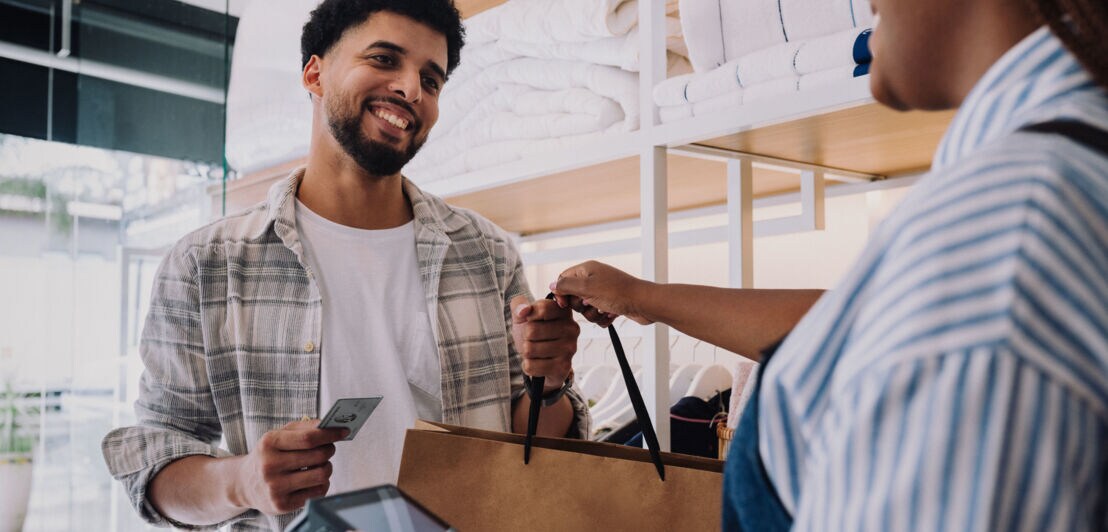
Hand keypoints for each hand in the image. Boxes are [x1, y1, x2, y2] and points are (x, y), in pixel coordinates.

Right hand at [232, 419, 346, 514]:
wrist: (245, 483)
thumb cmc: (269, 454)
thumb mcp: (278, 435)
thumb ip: (304, 427)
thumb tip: (329, 425)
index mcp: (269, 443)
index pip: (309, 438)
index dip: (330, 434)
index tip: (344, 431)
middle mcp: (269, 466)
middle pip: (318, 456)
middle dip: (330, 449)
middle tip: (330, 448)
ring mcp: (275, 487)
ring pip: (321, 475)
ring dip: (327, 467)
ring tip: (321, 464)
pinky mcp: (282, 505)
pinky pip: (317, 492)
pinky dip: (322, 484)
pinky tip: (313, 479)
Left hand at [510, 296, 579, 391]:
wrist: (541, 358)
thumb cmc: (534, 333)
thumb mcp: (523, 315)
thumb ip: (519, 305)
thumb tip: (523, 310)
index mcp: (564, 311)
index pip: (542, 308)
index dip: (529, 316)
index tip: (532, 320)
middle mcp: (571, 328)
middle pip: (532, 330)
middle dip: (525, 337)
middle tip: (533, 339)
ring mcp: (569, 348)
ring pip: (529, 349)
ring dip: (526, 351)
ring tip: (536, 350)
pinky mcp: (563, 367)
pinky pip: (530, 366)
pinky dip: (528, 365)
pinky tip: (537, 362)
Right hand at [550, 260, 653, 326]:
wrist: (645, 304)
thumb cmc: (618, 293)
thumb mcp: (587, 287)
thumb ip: (567, 286)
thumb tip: (552, 285)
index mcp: (587, 269)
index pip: (563, 279)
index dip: (562, 293)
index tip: (565, 304)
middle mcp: (594, 278)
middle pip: (574, 296)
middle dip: (581, 306)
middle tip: (591, 304)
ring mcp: (603, 291)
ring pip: (586, 308)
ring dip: (593, 314)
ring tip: (604, 311)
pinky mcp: (611, 303)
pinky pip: (597, 315)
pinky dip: (602, 318)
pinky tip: (611, 316)